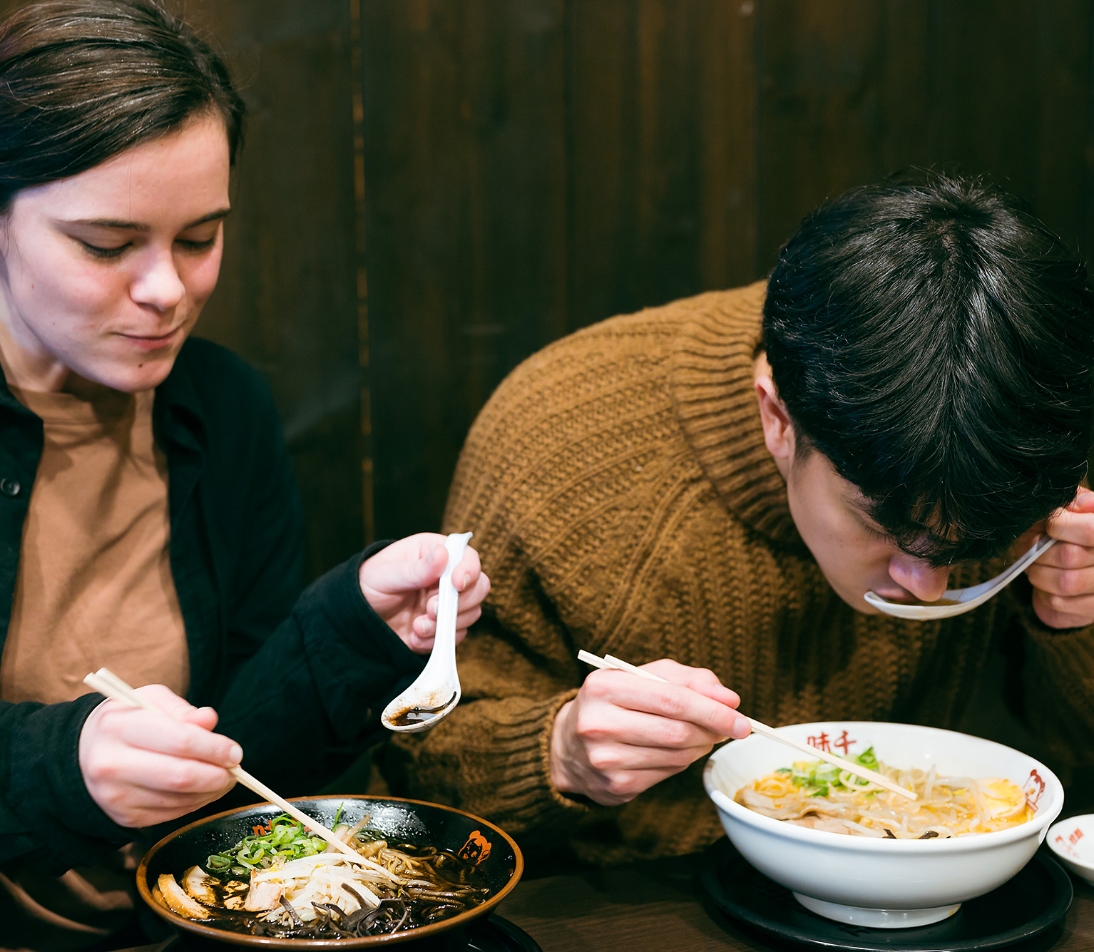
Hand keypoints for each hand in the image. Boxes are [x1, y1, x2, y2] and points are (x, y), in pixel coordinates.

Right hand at [78, 685, 240, 827]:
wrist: (83, 754)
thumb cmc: (126, 720)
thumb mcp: (149, 700)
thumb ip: (181, 710)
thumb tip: (209, 721)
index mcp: (120, 728)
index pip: (179, 741)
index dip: (214, 748)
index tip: (235, 752)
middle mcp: (113, 765)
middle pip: (181, 777)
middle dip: (217, 775)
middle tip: (235, 769)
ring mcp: (117, 796)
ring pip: (179, 800)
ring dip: (210, 792)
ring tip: (223, 778)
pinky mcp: (125, 817)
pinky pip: (171, 815)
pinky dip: (195, 803)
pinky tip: (202, 790)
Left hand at [358, 533, 490, 652]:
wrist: (356, 616)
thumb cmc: (369, 584)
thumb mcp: (386, 574)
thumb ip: (415, 569)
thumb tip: (443, 554)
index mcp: (436, 553)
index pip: (468, 558)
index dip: (469, 571)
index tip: (457, 585)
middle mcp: (448, 577)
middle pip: (479, 587)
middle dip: (458, 604)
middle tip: (430, 610)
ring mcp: (448, 603)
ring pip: (471, 614)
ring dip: (445, 625)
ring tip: (416, 626)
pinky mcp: (444, 626)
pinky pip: (455, 636)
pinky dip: (436, 641)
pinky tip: (414, 637)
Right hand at [549, 659, 749, 805]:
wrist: (568, 745)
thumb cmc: (615, 702)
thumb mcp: (643, 677)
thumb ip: (688, 680)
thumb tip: (730, 699)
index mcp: (604, 687)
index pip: (672, 699)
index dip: (713, 710)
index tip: (741, 719)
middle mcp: (599, 724)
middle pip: (677, 731)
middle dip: (712, 730)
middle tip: (728, 727)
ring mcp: (605, 759)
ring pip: (676, 756)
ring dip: (699, 746)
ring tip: (699, 735)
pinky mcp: (615, 786)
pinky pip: (667, 774)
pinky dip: (682, 762)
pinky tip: (676, 751)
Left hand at [1027, 488, 1093, 628]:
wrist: (1081, 567)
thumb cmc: (1078, 530)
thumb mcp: (1080, 508)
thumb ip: (1078, 502)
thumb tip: (1071, 505)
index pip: (1090, 531)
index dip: (1062, 526)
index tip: (1050, 525)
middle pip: (1070, 555)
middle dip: (1040, 550)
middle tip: (1033, 547)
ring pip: (1064, 582)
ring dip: (1039, 572)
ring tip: (1036, 565)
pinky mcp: (1093, 611)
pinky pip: (1059, 603)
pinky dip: (1044, 591)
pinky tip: (1047, 583)